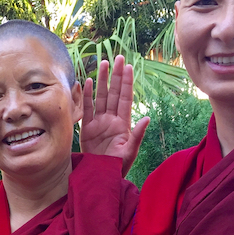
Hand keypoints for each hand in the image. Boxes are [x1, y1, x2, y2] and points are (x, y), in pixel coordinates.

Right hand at [80, 57, 148, 175]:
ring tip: (103, 63)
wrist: (99, 177)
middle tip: (118, 57)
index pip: (125, 99)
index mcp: (123, 125)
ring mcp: (98, 124)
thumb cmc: (116, 168)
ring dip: (102, 80)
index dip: (126, 83)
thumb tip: (146, 118)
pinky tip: (87, 82)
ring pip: (100, 97)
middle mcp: (111, 120)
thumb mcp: (129, 153)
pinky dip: (87, 96)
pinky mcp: (86, 129)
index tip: (129, 67)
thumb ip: (137, 136)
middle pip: (113, 93)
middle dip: (116, 76)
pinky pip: (86, 109)